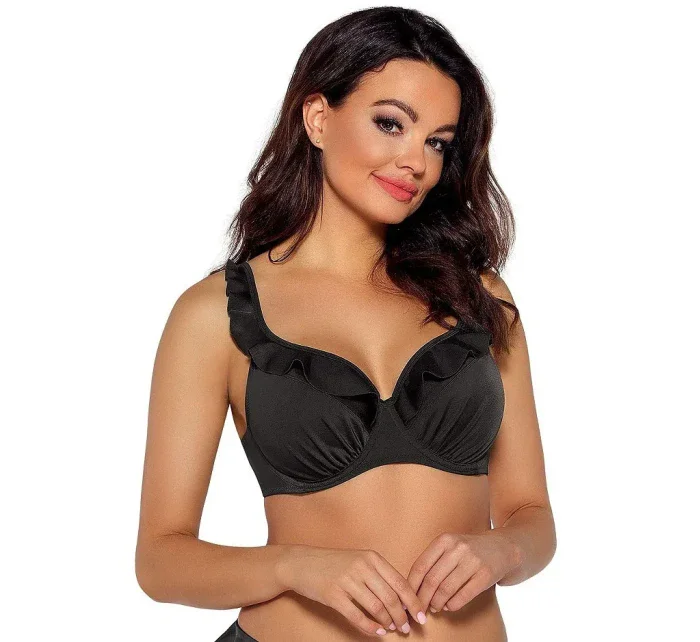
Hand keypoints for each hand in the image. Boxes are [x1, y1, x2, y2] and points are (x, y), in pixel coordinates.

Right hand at [277, 545, 426, 636]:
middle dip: (402, 616)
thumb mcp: (358, 560)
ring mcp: (347, 580)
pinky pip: (357, 616)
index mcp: (371, 557)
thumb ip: (378, 575)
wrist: (301, 563)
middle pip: (391, 597)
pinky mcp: (333, 595)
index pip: (400, 582)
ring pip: (377, 607)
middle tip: (406, 628)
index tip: (422, 616)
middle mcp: (361, 567)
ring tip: (392, 629)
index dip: (413, 602)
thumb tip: (402, 599)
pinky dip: (370, 627)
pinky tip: (377, 632)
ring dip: (388, 622)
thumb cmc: (333, 563)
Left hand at [406, 531, 522, 613]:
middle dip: (423, 599)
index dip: (411, 586)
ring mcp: (473, 561)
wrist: (501, 548)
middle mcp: (457, 548)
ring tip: (435, 608)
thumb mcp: (449, 547)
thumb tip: (413, 589)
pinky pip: (463, 596)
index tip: (407, 599)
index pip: (420, 566)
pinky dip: (452, 605)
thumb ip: (432, 562)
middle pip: (432, 580)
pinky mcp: (485, 574)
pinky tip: (449, 606)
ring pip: (446, 590)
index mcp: (444, 540)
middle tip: (419, 609)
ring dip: (437, 604)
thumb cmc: (468, 551)